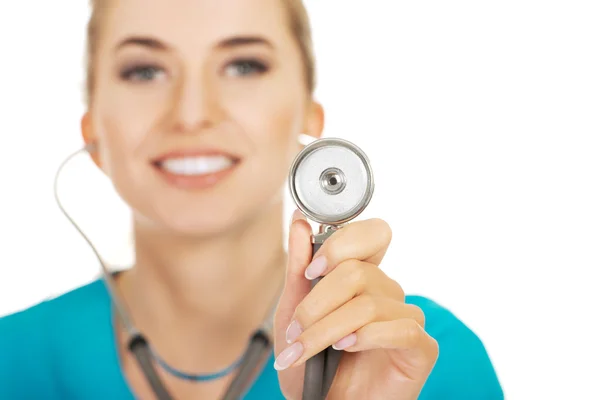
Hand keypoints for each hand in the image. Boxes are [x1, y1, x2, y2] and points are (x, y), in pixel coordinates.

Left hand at [273, 210, 438, 399]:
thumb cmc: (310, 363)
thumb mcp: (294, 312)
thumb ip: (299, 266)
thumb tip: (299, 221)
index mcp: (364, 276)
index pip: (372, 233)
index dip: (341, 245)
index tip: (310, 271)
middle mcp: (388, 292)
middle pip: (358, 272)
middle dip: (317, 304)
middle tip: (295, 330)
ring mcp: (406, 318)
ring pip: (368, 305)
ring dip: (326, 330)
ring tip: (304, 351)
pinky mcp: (421, 348)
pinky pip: (401, 329)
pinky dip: (365, 338)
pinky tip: (345, 350)